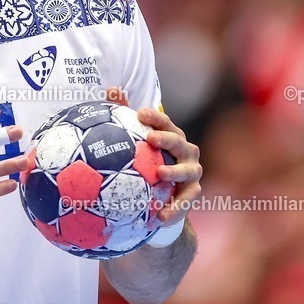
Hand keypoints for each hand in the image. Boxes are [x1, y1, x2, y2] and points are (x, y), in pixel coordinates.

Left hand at [107, 87, 202, 226]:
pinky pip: (186, 200)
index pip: (164, 122)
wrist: (163, 193)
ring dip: (175, 171)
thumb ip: (123, 114)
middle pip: (178, 142)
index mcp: (171, 136)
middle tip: (150, 138)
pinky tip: (160, 215)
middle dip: (167, 138)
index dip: (154, 117)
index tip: (140, 113)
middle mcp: (185, 151)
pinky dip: (175, 207)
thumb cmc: (147, 160)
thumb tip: (111, 89)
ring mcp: (191, 172)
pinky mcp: (192, 193)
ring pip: (187, 171)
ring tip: (160, 173)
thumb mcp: (135, 139)